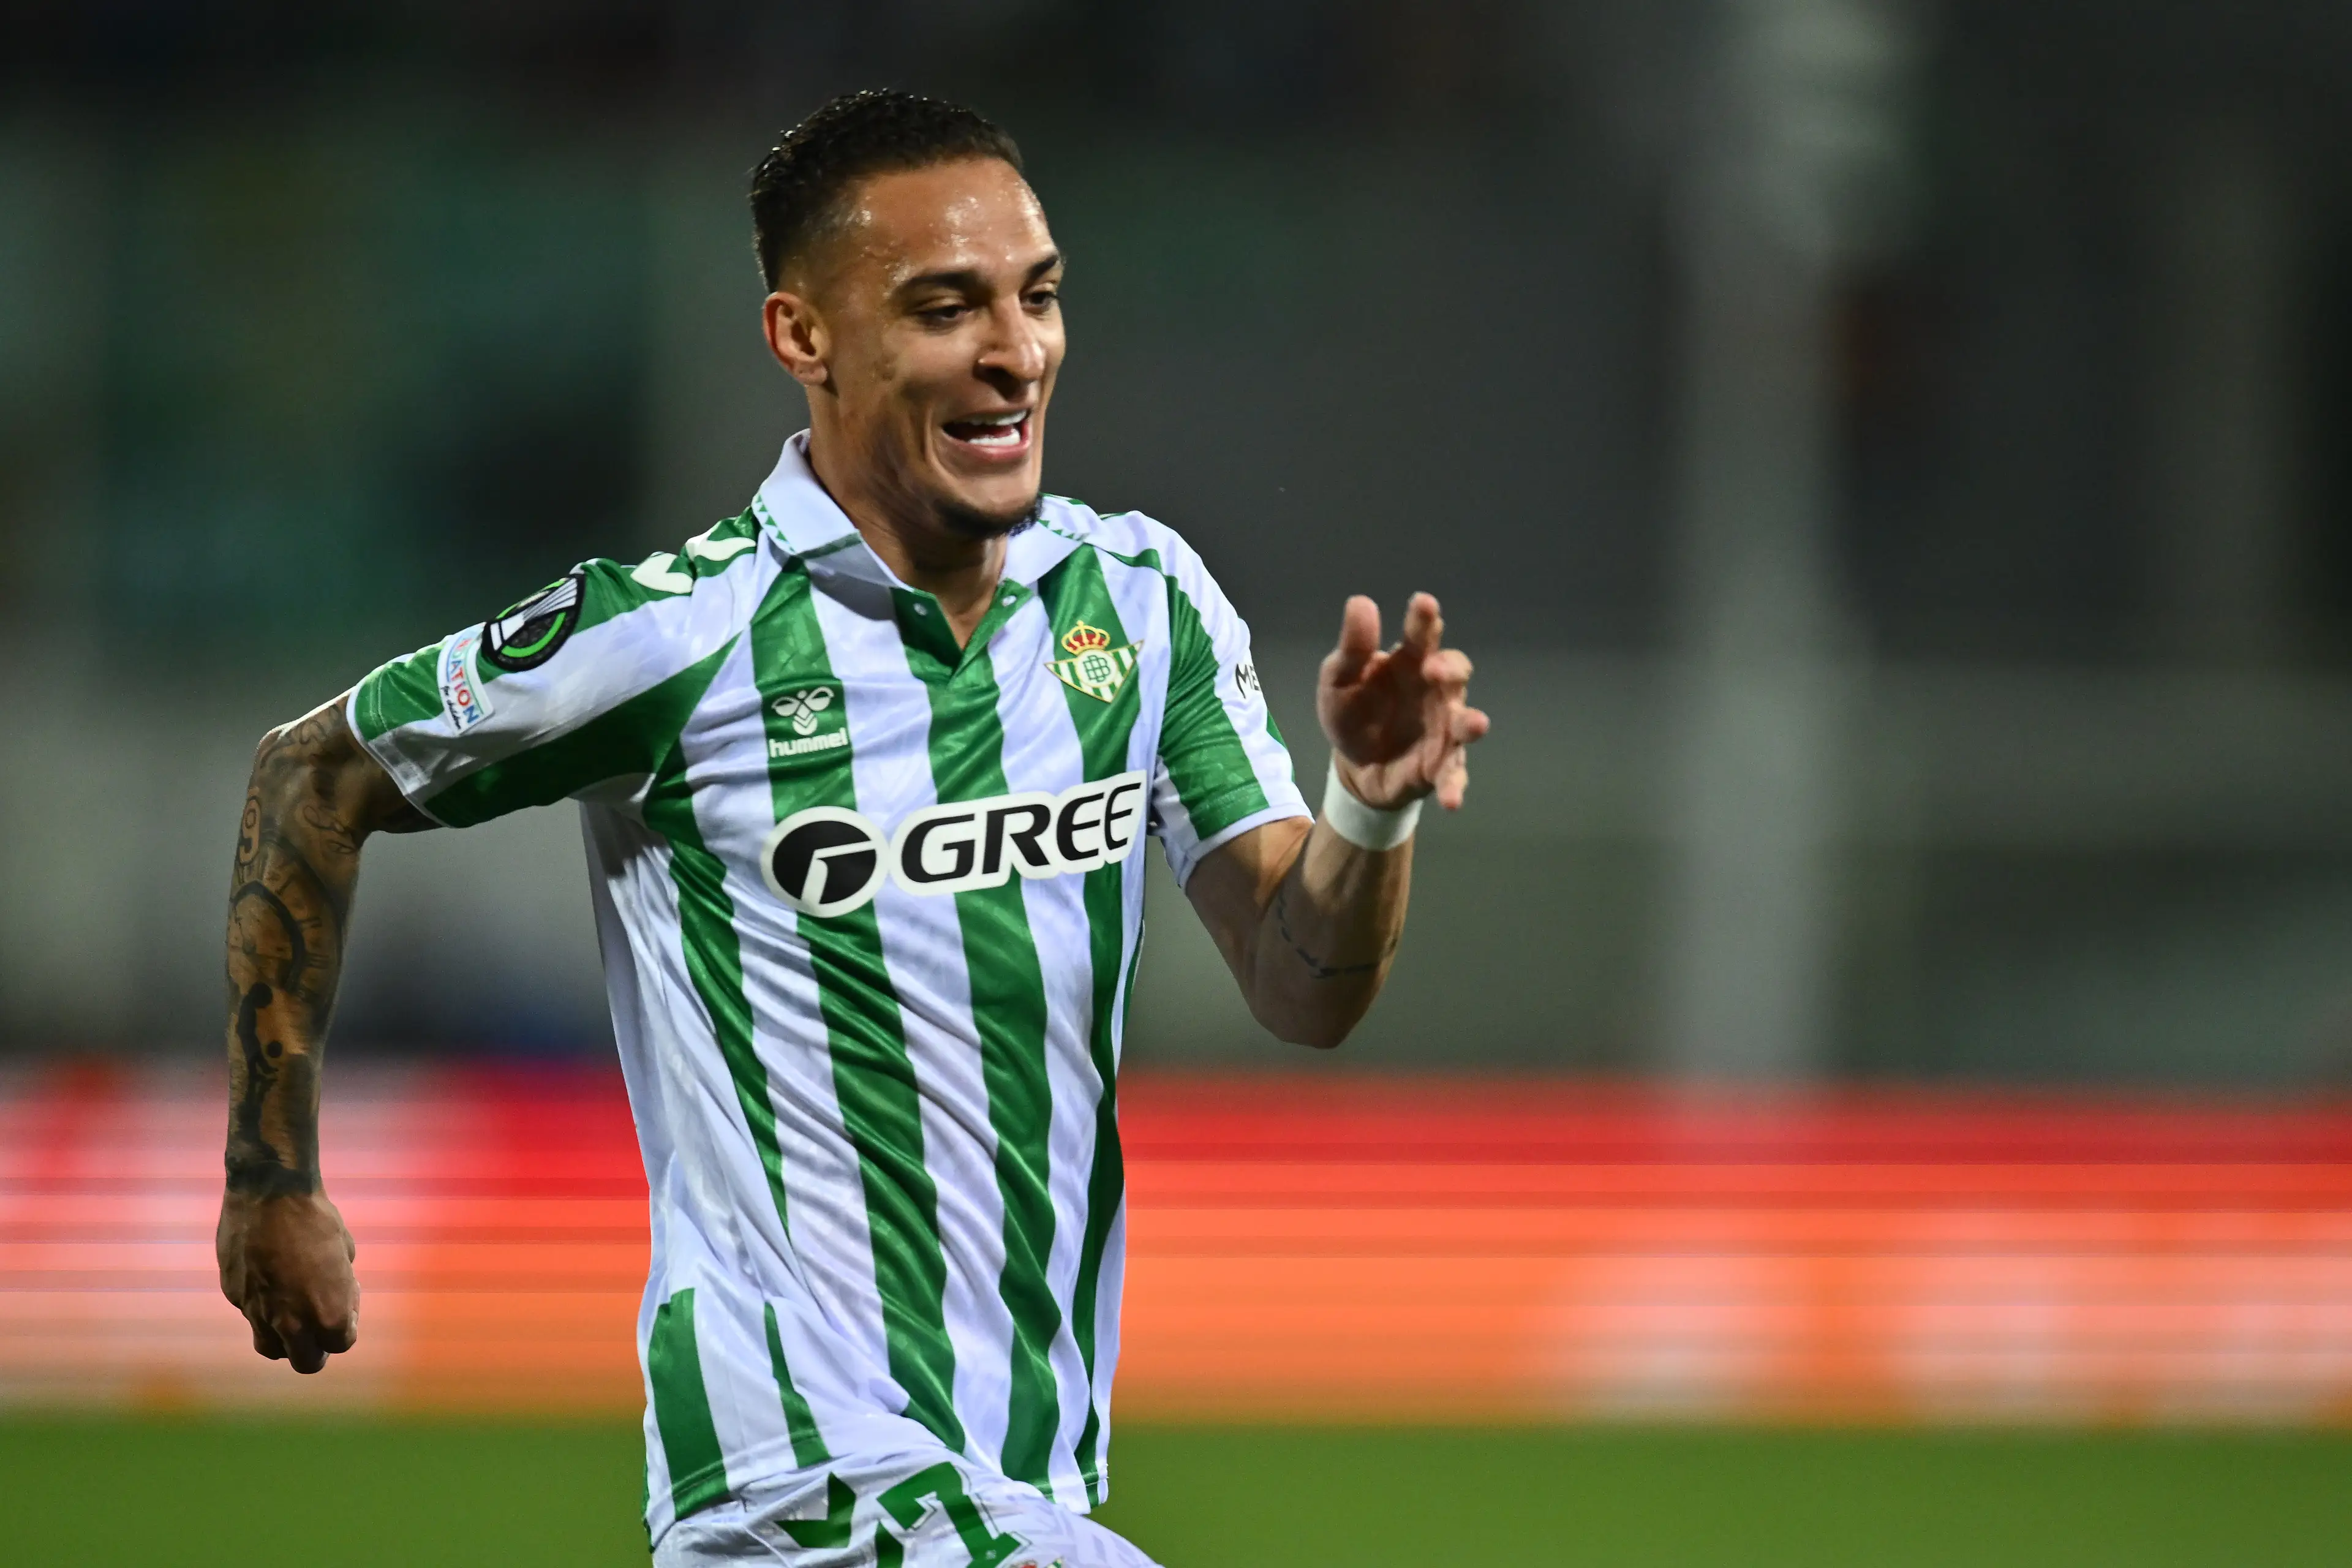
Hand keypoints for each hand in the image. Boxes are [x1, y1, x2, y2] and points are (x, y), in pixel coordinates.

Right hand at [216, 1190, 358, 1373]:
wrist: (269, 1192)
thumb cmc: (317, 1218)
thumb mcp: (343, 1254)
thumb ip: (339, 1289)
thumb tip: (335, 1303)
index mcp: (327, 1314)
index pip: (341, 1344)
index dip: (346, 1327)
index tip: (346, 1307)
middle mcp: (291, 1323)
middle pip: (307, 1363)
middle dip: (317, 1349)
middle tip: (320, 1325)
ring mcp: (258, 1313)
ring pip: (272, 1348)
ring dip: (286, 1339)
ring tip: (294, 1310)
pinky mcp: (235, 1297)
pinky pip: (251, 1315)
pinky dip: (263, 1307)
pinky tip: (270, 1275)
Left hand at [1317, 592, 1489, 810]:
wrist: (1355, 765)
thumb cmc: (1354, 711)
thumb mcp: (1339, 680)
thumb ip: (1352, 648)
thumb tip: (1361, 603)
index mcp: (1410, 662)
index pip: (1422, 635)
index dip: (1424, 620)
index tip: (1423, 604)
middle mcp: (1435, 690)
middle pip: (1455, 672)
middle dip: (1450, 669)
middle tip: (1433, 669)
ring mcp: (1442, 728)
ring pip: (1464, 722)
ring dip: (1470, 723)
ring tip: (1476, 725)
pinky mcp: (1440, 765)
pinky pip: (1453, 774)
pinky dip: (1455, 786)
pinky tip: (1452, 800)